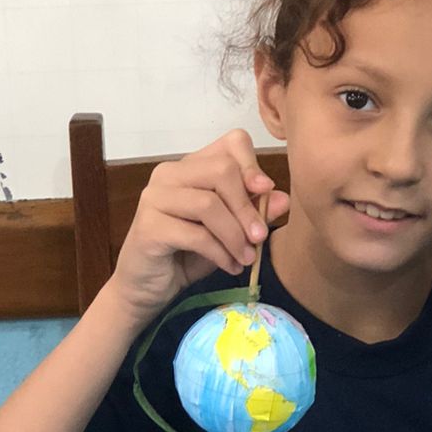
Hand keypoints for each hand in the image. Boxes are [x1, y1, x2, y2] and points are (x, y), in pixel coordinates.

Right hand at [106, 129, 290, 324]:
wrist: (148, 287)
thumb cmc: (188, 255)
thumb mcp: (230, 232)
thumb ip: (254, 213)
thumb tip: (283, 199)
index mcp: (192, 166)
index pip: (231, 143)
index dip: (253, 165)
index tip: (266, 191)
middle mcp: (169, 174)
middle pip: (221, 170)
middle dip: (247, 207)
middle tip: (259, 238)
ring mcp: (155, 198)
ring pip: (208, 203)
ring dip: (235, 235)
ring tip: (246, 259)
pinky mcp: (148, 227)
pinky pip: (195, 234)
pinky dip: (220, 253)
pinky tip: (230, 267)